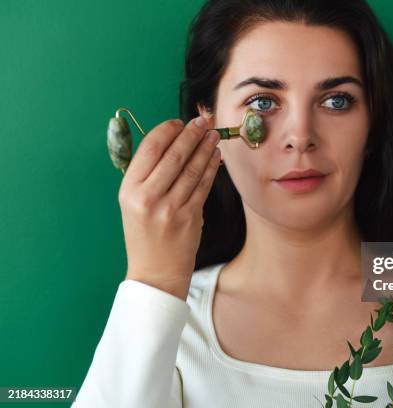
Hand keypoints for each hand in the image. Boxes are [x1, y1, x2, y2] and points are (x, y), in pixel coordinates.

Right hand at [118, 115, 220, 299]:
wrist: (155, 272)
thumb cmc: (144, 233)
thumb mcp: (133, 202)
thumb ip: (147, 174)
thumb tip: (171, 140)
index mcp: (129, 189)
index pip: (149, 148)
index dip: (167, 130)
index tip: (178, 121)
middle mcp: (148, 197)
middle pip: (174, 155)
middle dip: (191, 133)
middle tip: (202, 121)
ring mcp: (171, 207)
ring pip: (193, 168)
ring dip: (206, 147)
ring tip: (213, 134)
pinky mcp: (191, 216)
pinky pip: (204, 184)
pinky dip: (212, 167)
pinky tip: (216, 156)